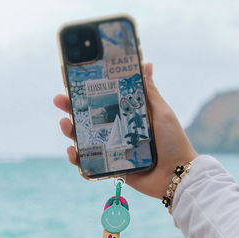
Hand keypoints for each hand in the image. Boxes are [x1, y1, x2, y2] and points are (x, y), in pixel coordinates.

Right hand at [54, 62, 198, 199]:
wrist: (178, 174)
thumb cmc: (173, 141)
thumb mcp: (161, 112)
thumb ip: (149, 91)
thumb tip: (145, 63)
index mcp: (127, 115)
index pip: (102, 99)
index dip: (86, 90)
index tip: (71, 78)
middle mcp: (117, 130)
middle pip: (88, 117)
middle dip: (71, 107)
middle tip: (59, 99)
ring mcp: (112, 149)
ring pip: (84, 138)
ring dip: (70, 131)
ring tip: (64, 123)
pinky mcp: (110, 167)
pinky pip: (88, 163)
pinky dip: (77, 157)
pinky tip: (72, 151)